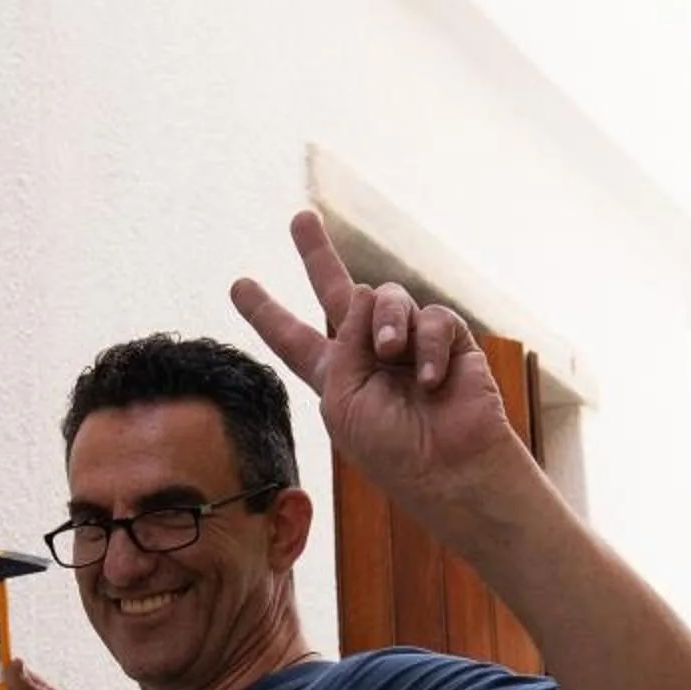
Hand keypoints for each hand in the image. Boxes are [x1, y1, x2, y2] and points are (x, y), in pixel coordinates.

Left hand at [230, 211, 526, 524]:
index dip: (266, 313)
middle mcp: (370, 354)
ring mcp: (411, 346)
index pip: (293, 337)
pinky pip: (434, 319)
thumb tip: (367, 290)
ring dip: (388, 322)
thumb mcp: (343, 399)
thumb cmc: (393, 450)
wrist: (451, 470)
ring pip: (389, 299)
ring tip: (392, 353)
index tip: (238, 285)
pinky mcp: (452, 344)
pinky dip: (430, 345)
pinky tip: (431, 380)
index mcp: (335, 375)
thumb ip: (344, 342)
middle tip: (299, 219)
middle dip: (316, 255)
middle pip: (339, 293)